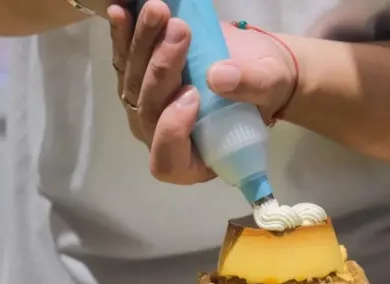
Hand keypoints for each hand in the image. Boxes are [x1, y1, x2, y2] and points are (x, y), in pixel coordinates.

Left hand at [109, 0, 295, 184]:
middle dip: (161, 70)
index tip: (192, 94)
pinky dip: (122, 37)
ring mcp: (145, 111)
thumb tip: (219, 77)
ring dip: (141, 45)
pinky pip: (123, 62)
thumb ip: (249, 86)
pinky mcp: (138, 82)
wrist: (254, 64)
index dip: (172, 130)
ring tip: (158, 11)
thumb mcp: (269, 86)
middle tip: (180, 31)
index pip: (168, 159)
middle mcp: (161, 140)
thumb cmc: (265, 88)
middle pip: (148, 111)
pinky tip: (120, 12)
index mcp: (194, 162)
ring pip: (132, 83)